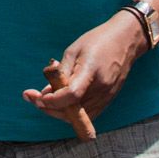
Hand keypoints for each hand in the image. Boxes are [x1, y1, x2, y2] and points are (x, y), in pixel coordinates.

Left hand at [22, 13, 146, 123]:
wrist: (126, 41)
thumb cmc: (97, 41)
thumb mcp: (74, 50)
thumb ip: (60, 73)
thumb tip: (46, 93)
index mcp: (91, 70)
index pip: (72, 95)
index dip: (53, 101)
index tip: (38, 97)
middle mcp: (101, 88)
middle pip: (73, 111)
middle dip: (50, 109)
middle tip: (33, 98)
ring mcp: (107, 96)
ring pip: (79, 117)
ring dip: (59, 111)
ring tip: (45, 98)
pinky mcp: (109, 100)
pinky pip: (87, 114)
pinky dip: (72, 111)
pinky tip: (62, 100)